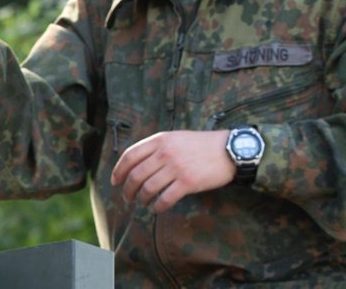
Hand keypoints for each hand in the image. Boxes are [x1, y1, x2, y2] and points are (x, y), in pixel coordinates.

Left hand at [111, 130, 235, 212]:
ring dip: (142, 199)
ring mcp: (176, 168)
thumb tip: (135, 164)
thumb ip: (157, 147)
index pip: (130, 156)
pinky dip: (157, 206)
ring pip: (148, 188)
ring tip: (143, 203)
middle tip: (127, 198)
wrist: (230, 150)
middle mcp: (165, 153)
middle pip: (136, 175)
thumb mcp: (176, 138)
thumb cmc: (201, 145)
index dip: (118, 170)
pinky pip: (165, 199)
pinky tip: (156, 208)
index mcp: (160, 140)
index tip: (115, 181)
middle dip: (127, 189)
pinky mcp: (188, 182)